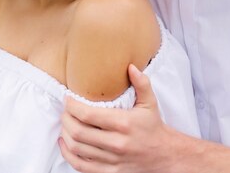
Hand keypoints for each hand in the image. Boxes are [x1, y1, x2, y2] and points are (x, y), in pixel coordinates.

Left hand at [59, 64, 174, 172]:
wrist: (165, 155)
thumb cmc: (153, 127)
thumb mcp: (150, 103)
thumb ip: (141, 83)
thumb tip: (131, 67)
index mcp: (124, 123)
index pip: (87, 115)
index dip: (72, 106)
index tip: (68, 99)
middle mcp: (117, 143)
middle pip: (78, 131)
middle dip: (65, 119)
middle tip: (65, 111)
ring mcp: (112, 160)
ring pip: (77, 148)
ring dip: (65, 135)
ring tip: (65, 124)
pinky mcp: (110, 172)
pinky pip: (81, 166)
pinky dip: (68, 155)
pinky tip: (65, 144)